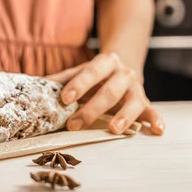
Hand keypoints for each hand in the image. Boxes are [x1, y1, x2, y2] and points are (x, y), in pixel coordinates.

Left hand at [46, 53, 164, 135]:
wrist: (123, 65)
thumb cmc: (96, 73)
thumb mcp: (80, 71)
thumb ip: (61, 79)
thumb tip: (35, 86)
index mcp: (105, 61)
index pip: (91, 71)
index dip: (78, 84)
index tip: (65, 98)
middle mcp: (123, 73)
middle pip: (109, 91)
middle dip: (92, 109)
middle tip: (75, 124)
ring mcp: (136, 88)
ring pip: (133, 102)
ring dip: (124, 116)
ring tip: (114, 129)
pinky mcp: (145, 101)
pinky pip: (152, 111)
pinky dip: (155, 120)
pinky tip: (156, 130)